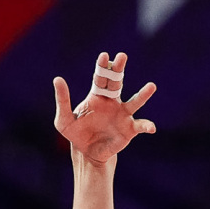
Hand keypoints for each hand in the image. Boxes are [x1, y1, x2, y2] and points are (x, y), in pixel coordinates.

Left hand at [54, 52, 156, 167]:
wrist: (86, 153)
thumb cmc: (76, 133)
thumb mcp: (63, 120)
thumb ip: (62, 100)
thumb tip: (57, 79)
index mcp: (98, 96)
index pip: (101, 77)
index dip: (103, 67)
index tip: (104, 56)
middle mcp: (113, 101)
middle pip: (117, 82)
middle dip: (119, 69)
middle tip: (122, 56)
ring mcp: (123, 115)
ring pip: (135, 102)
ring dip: (143, 94)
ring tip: (152, 86)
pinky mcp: (129, 129)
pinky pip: (140, 126)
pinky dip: (146, 125)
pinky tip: (150, 128)